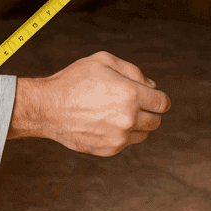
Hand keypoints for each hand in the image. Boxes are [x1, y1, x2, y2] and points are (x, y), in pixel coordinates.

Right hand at [9, 51, 169, 155]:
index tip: (151, 97)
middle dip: (147, 111)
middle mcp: (129, 118)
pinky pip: (127, 142)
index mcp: (131, 94)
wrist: (47, 107)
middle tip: (129, 103)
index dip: (158, 99)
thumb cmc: (74, 80)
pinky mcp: (110, 149)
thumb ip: (132, 71)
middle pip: (156, 120)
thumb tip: (152, 86)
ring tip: (114, 112)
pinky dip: (121, 134)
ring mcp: (119, 137)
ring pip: (143, 134)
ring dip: (136, 124)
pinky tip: (103, 122)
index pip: (163, 103)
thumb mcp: (103, 61)